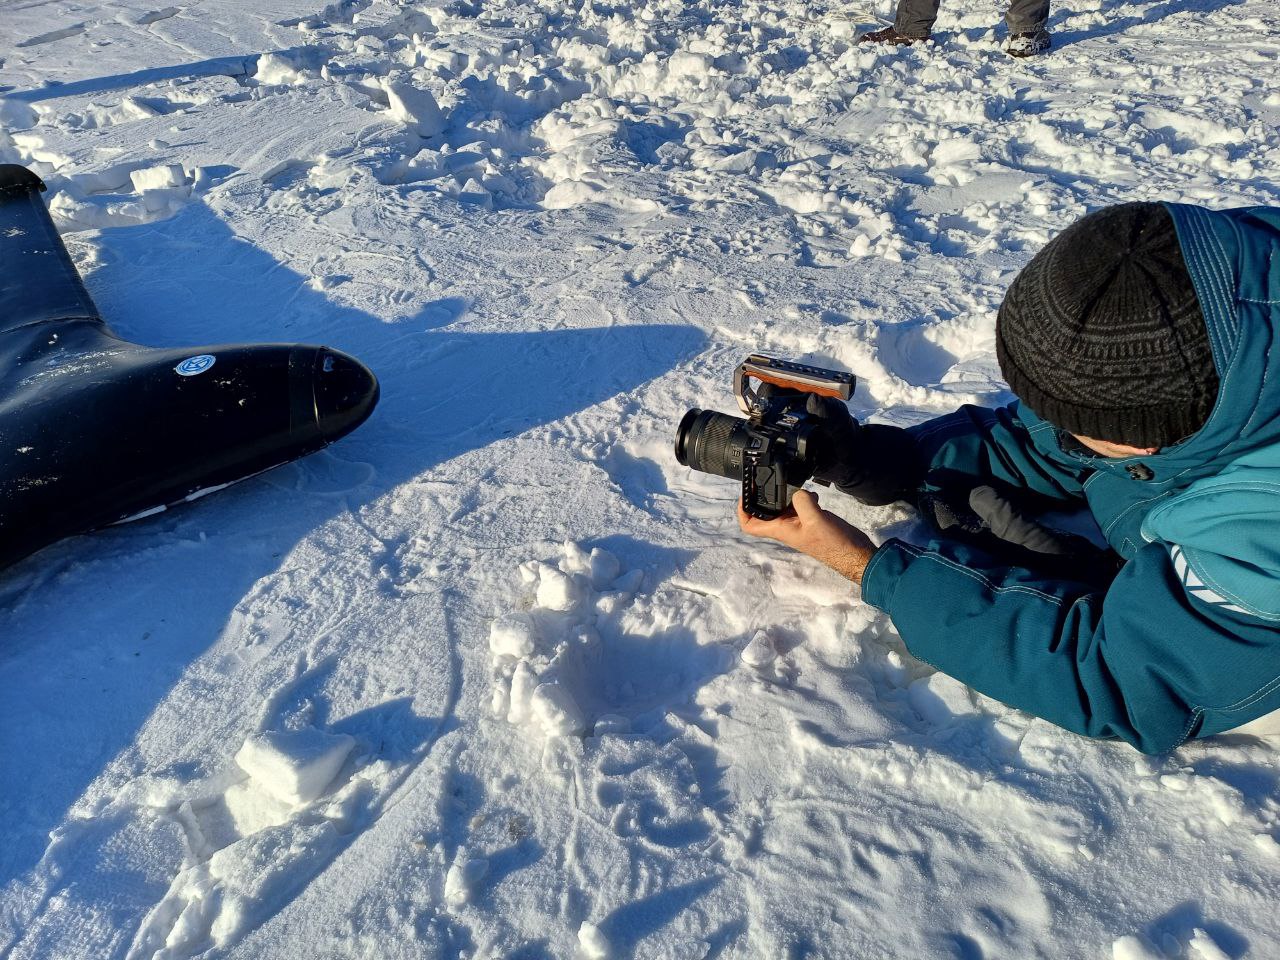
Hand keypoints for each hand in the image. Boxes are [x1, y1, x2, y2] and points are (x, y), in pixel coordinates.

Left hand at [737, 490, 876, 583]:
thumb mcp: (814, 519)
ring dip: (786, 494)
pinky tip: (813, 494)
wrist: (853, 553)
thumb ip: (801, 502)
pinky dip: (803, 497)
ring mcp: (799, 524)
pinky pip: (801, 506)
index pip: (750, 525)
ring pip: (784, 507)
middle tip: (767, 480)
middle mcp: (786, 527)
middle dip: (764, 496)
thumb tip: (797, 492)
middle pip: (765, 512)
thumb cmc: (833, 543)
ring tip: (792, 484)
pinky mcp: (811, 521)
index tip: (746, 494)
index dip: (743, 511)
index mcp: (781, 530)